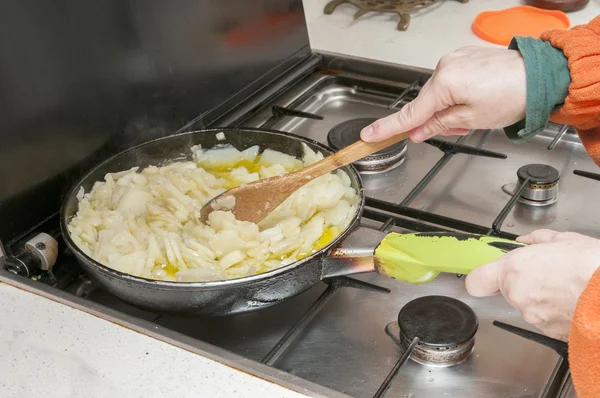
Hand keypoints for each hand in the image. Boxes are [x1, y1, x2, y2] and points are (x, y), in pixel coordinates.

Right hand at [360, 46, 526, 142]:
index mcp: (445, 82)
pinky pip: (450, 82)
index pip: (411, 113)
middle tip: (458, 129)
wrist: (540, 76)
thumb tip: (418, 131)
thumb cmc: (512, 96)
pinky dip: (455, 95)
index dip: (389, 127)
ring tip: (474, 114)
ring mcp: (455, 59)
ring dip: (448, 108)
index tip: (369, 135)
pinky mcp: (464, 58)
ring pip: (438, 94)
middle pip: (426, 103)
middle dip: (436, 120)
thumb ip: (439, 125)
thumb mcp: (472, 120)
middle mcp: (446, 66)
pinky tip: (475, 100)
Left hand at [465, 229, 599, 340]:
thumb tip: (526, 241)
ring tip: (565, 284)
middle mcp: (518, 295)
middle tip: (545, 271)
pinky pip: (545, 317)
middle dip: (522, 281)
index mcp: (514, 270)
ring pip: (528, 304)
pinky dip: (555, 310)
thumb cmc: (593, 267)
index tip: (487, 272)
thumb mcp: (565, 240)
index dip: (481, 276)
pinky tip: (572, 299)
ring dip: (541, 295)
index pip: (476, 280)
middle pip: (508, 290)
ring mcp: (534, 316)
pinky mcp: (550, 331)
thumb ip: (537, 240)